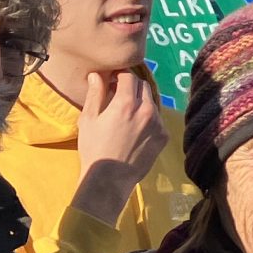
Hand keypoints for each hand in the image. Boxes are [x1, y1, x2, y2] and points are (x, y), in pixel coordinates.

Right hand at [71, 70, 166, 226]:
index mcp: (126, 103)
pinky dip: (148, 117)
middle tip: (118, 94)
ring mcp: (158, 123)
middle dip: (131, 86)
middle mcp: (146, 109)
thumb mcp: (88, 119)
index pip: (129, 76)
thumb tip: (97, 74)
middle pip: (143, 86)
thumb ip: (95, 93)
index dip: (119, 74)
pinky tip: (136, 128)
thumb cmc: (94, 148)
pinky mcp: (164, 136)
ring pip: (152, 102)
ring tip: (127, 113)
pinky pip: (157, 119)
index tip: (112, 79)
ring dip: (141, 101)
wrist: (110, 178)